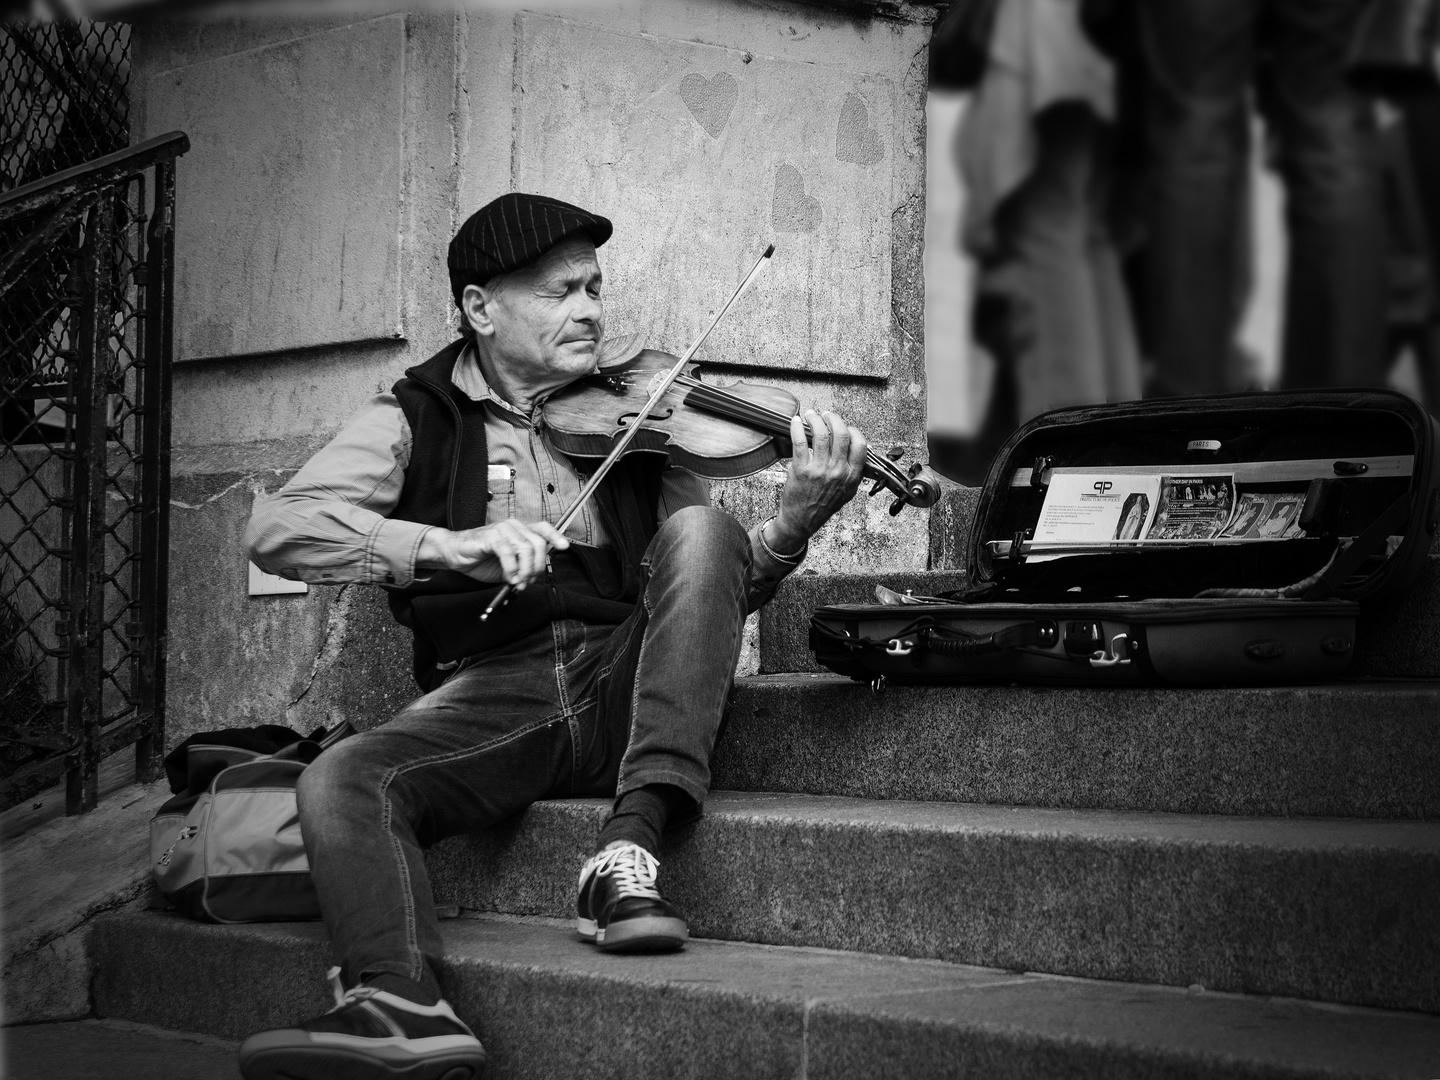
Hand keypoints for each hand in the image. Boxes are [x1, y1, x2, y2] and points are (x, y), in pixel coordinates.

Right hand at [417, 519, 569, 586]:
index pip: (543, 528)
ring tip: (518, 583)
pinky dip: (511, 570)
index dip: (555, 537)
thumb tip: (537, 575)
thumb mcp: (509, 564)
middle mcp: (513, 526)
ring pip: (526, 549)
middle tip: (528, 582)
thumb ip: (524, 564)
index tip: (564, 548)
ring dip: (525, 571)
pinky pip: (508, 553)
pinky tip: (509, 578)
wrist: (455, 554)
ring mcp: (502, 529)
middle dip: (537, 567)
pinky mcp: (491, 537)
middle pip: (538, 544)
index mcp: (520, 530)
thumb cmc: (481, 558)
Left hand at [768, 410, 866, 552]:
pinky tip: (795, 422)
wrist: (801, 521)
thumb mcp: (847, 491)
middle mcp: (838, 472)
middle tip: (826, 415)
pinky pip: (800, 441)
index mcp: (852, 476)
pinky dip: (796, 427)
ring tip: (811, 415)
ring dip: (815, 419)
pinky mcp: (801, 470)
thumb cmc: (823, 505)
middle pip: (841, 434)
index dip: (852, 430)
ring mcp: (820, 470)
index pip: (860, 444)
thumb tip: (864, 447)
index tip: (843, 426)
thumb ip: (855, 470)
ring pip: (822, 434)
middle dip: (833, 418)